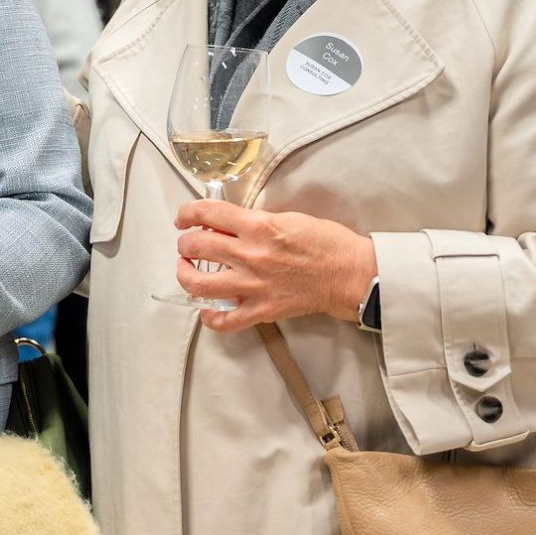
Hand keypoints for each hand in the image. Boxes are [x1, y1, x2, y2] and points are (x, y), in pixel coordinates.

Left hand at [173, 199, 376, 333]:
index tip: (184, 218)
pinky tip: (207, 310)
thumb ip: (255, 220)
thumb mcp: (288, 217)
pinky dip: (211, 318)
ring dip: (185, 275)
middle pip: (196, 247)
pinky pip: (226, 321)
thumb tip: (227, 224)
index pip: (207, 213)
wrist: (352, 274)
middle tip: (188, 244)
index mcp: (258, 226)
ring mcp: (254, 286)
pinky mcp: (262, 310)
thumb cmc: (327, 243)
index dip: (187, 213)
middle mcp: (251, 255)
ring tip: (188, 270)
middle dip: (185, 243)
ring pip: (199, 284)